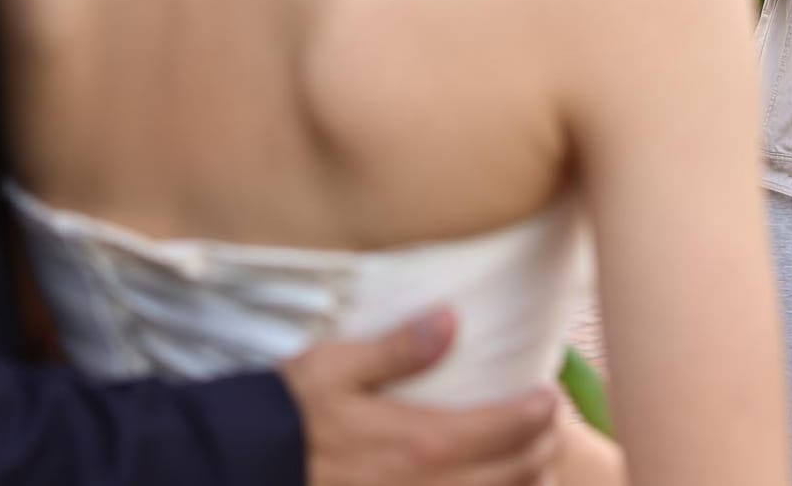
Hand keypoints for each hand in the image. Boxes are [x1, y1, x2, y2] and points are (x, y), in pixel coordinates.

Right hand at [283, 309, 560, 485]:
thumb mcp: (335, 367)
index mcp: (425, 442)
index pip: (511, 429)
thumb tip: (451, 321)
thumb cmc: (288, 415)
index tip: (549, 395)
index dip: (541, 412)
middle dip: (543, 448)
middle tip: (549, 426)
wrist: (241, 470)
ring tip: (533, 464)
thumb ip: (398, 349)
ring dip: (526, 484)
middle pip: (518, 475)